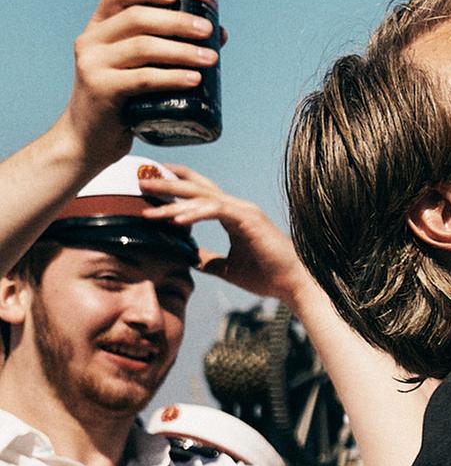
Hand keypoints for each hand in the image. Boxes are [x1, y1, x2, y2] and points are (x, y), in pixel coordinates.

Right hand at [56, 0, 219, 173]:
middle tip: (207, 30)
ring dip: (182, 51)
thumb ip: (166, 52)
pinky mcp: (101, 89)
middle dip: (177, 22)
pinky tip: (194, 79)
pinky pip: (143, 78)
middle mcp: (91, 42)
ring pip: (143, 47)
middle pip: (137, 18)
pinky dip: (172, 77)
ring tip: (210, 58)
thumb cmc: (122, 104)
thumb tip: (218, 35)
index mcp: (97, 30)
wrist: (88, 140)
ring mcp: (93, 64)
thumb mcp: (136, 71)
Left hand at [138, 165, 309, 301]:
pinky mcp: (249, 219)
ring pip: (203, 198)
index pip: (201, 194)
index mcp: (234, 216)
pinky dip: (195, 213)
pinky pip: (216, 210)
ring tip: (150, 204)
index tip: (152, 185)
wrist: (293, 284)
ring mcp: (245, 211)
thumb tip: (188, 258)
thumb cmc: (267, 276)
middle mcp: (238, 208)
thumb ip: (208, 259)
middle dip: (168, 183)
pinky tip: (176, 220)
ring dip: (174, 199)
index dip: (177, 185)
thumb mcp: (227, 268)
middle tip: (141, 181)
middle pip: (197, 188)